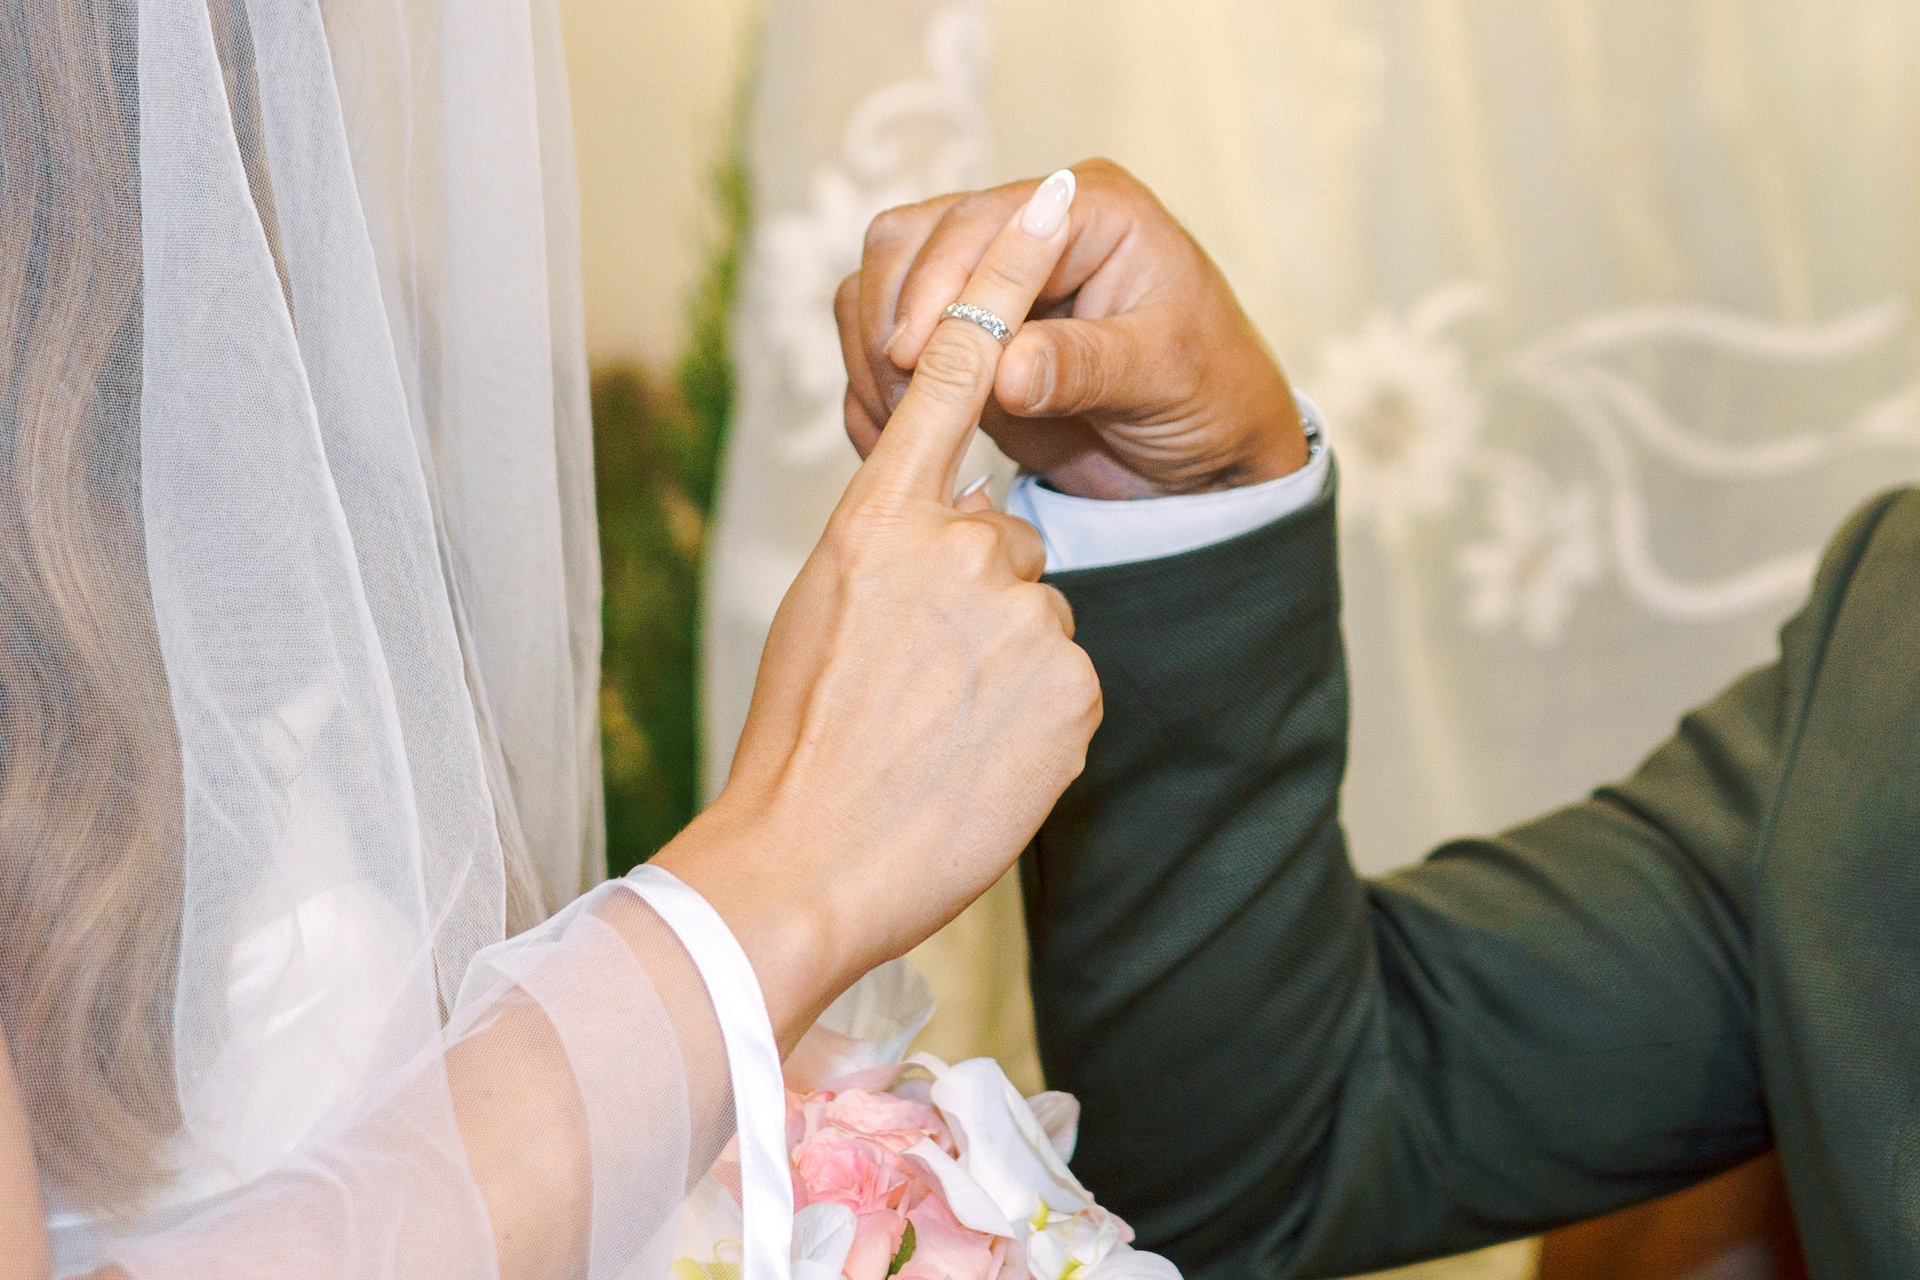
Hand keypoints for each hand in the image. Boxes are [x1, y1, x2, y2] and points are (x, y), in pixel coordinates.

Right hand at [656, 174, 1101, 1047]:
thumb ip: (895, 542)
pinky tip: (980, 761)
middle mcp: (957, 549)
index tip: (1049, 194)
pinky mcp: (1076, 692)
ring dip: (1003, 665)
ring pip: (1036, 618)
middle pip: (1003, 539)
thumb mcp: (825, 607)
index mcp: (878, 519)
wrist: (808, 869)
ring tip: (940, 731)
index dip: (1004, 276)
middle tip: (914, 681)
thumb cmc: (796, 742)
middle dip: (975, 599)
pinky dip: (1034, 718)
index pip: (955, 370)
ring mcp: (1023, 621)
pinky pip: (1066, 683)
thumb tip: (960, 525)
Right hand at [837, 159, 1307, 498]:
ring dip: (873, 355)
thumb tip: (1004, 368)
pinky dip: (872, 385)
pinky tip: (888, 436)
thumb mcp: (1164, 379)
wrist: (1208, 451)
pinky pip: (883, 339)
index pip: (981, 221)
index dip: (937, 284)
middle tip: (903, 404)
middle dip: (892, 321)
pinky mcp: (959, 331)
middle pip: (910, 240)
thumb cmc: (1212, 395)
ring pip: (882, 284)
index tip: (912, 355)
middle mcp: (1026, 228)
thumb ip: (1084, 367)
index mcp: (1088, 210)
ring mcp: (985, 277)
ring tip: (899, 428)